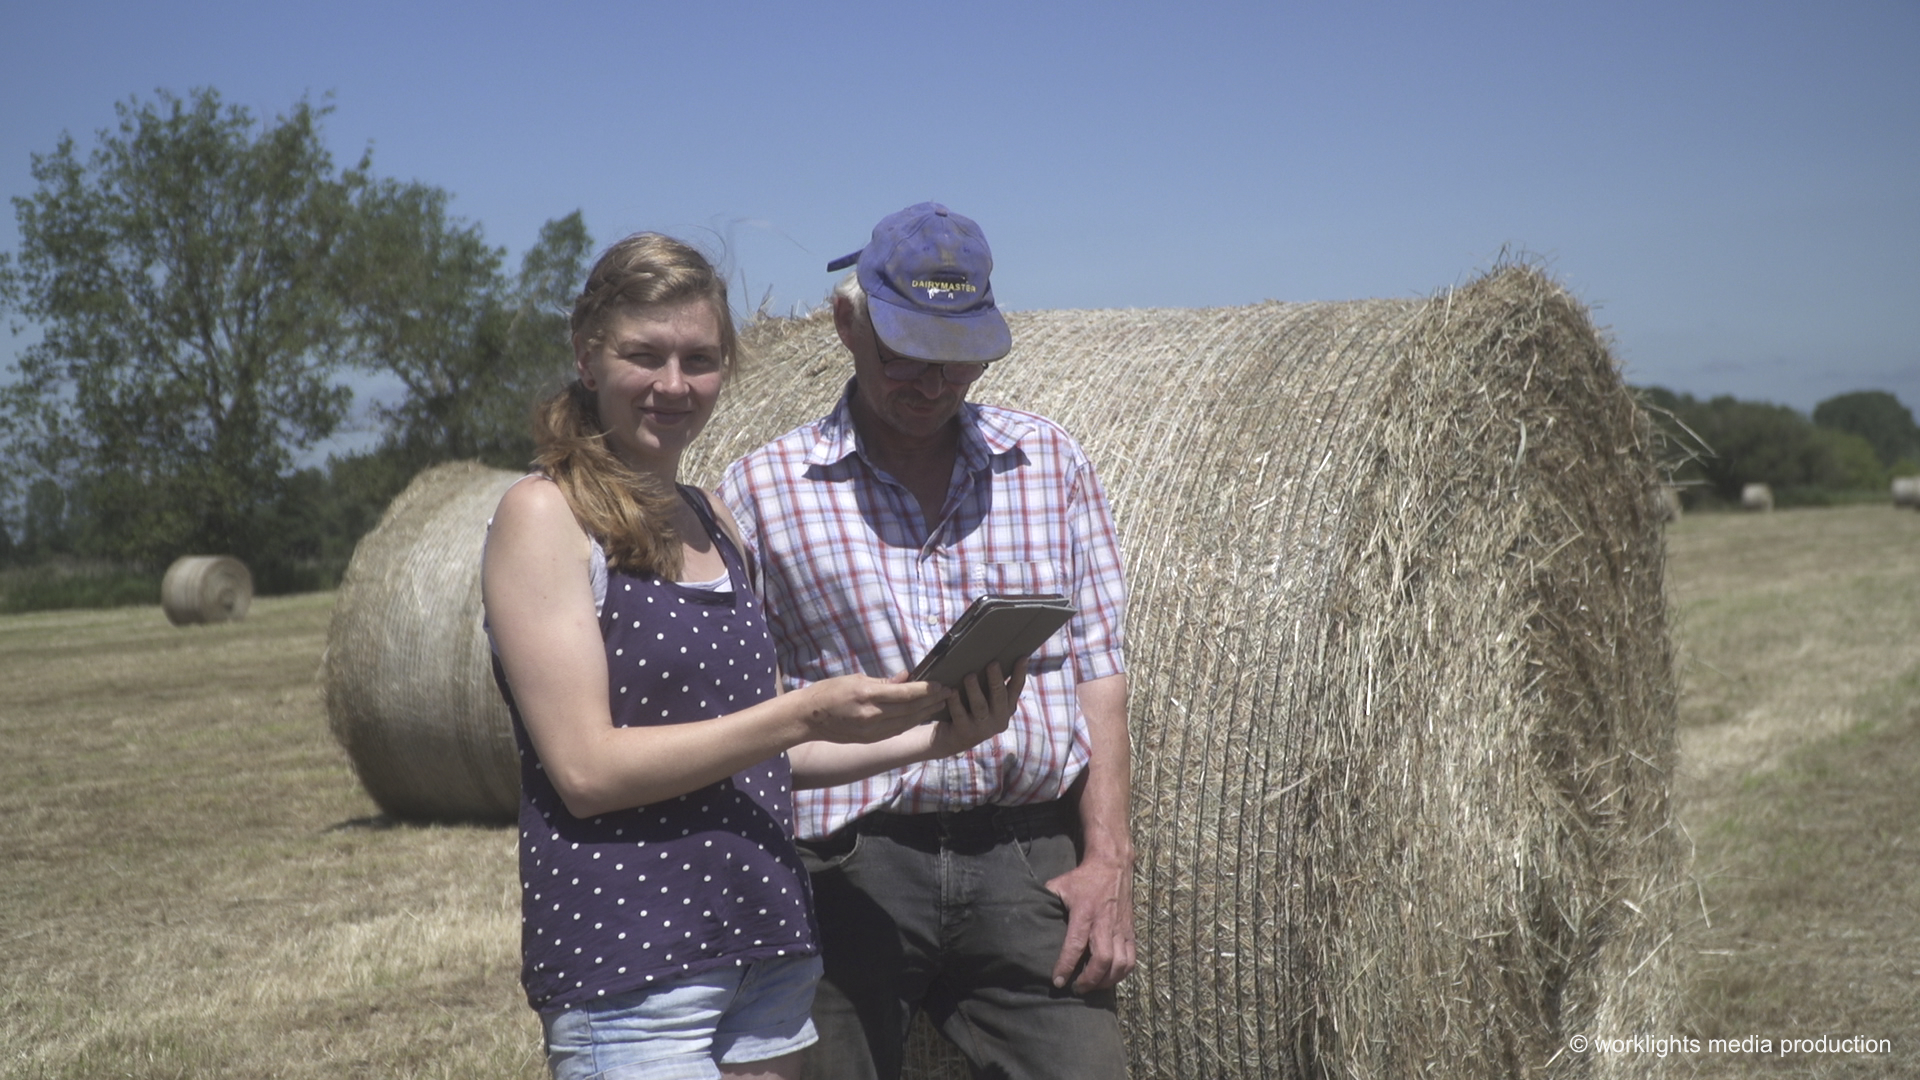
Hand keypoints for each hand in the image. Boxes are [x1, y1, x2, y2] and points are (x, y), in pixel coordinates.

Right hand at [799, 674, 950, 743]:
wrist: (807, 718)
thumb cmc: (829, 692)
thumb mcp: (856, 679)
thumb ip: (884, 682)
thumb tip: (906, 677)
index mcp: (868, 695)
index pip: (905, 694)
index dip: (925, 690)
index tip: (940, 684)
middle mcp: (872, 715)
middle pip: (910, 709)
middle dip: (932, 701)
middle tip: (948, 692)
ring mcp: (871, 730)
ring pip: (907, 722)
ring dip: (926, 713)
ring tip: (941, 704)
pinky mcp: (870, 739)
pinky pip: (897, 730)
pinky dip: (912, 722)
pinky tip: (922, 716)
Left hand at [928, 659, 1025, 758]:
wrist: (952, 739)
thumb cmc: (970, 710)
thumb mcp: (985, 698)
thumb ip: (991, 684)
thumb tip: (991, 655)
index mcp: (1006, 708)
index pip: (1016, 688)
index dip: (1020, 673)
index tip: (1023, 657)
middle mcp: (998, 719)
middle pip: (999, 697)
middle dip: (996, 680)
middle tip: (992, 663)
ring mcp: (982, 728)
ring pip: (980, 707)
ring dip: (975, 690)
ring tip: (969, 676)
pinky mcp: (965, 732)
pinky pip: (960, 715)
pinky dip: (955, 703)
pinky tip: (951, 691)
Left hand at [1046, 852, 1136, 992]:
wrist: (1112, 865)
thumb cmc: (1082, 879)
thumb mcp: (1059, 885)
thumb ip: (1045, 901)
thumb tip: (1027, 916)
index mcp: (1084, 913)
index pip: (1075, 945)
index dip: (1066, 966)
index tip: (1057, 981)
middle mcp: (1105, 923)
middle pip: (1102, 960)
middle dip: (1089, 980)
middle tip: (1076, 988)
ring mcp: (1120, 929)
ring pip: (1119, 964)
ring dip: (1106, 981)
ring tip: (1092, 986)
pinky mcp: (1130, 932)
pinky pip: (1131, 960)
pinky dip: (1121, 974)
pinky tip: (1108, 978)